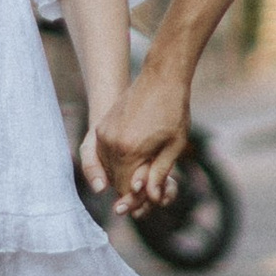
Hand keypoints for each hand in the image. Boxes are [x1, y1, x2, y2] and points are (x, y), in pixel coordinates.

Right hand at [92, 61, 190, 216]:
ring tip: (145, 167)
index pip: (126, 188)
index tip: (152, 197)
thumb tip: (151, 197)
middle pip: (115, 179)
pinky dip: (117, 160)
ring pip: (108, 168)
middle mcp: (110, 143)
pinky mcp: (102, 126)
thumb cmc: (173, 111)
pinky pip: (104, 154)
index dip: (139, 197)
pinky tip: (135, 155)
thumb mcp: (174, 146)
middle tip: (150, 186)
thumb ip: (159, 174)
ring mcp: (103, 133)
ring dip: (123, 173)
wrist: (161, 78)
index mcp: (129, 150)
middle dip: (131, 186)